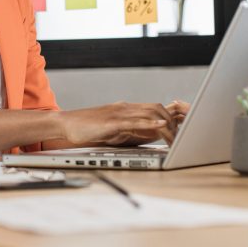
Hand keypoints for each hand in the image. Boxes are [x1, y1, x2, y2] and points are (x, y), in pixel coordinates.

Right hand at [59, 101, 185, 146]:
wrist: (65, 124)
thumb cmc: (87, 128)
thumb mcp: (113, 129)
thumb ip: (130, 131)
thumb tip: (148, 136)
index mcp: (126, 109)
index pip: (154, 108)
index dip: (171, 115)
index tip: (182, 127)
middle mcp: (125, 108)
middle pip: (157, 108)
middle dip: (174, 121)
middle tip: (181, 137)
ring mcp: (119, 113)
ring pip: (150, 114)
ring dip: (167, 126)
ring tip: (177, 138)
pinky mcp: (112, 122)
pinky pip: (135, 121)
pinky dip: (150, 125)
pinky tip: (160, 129)